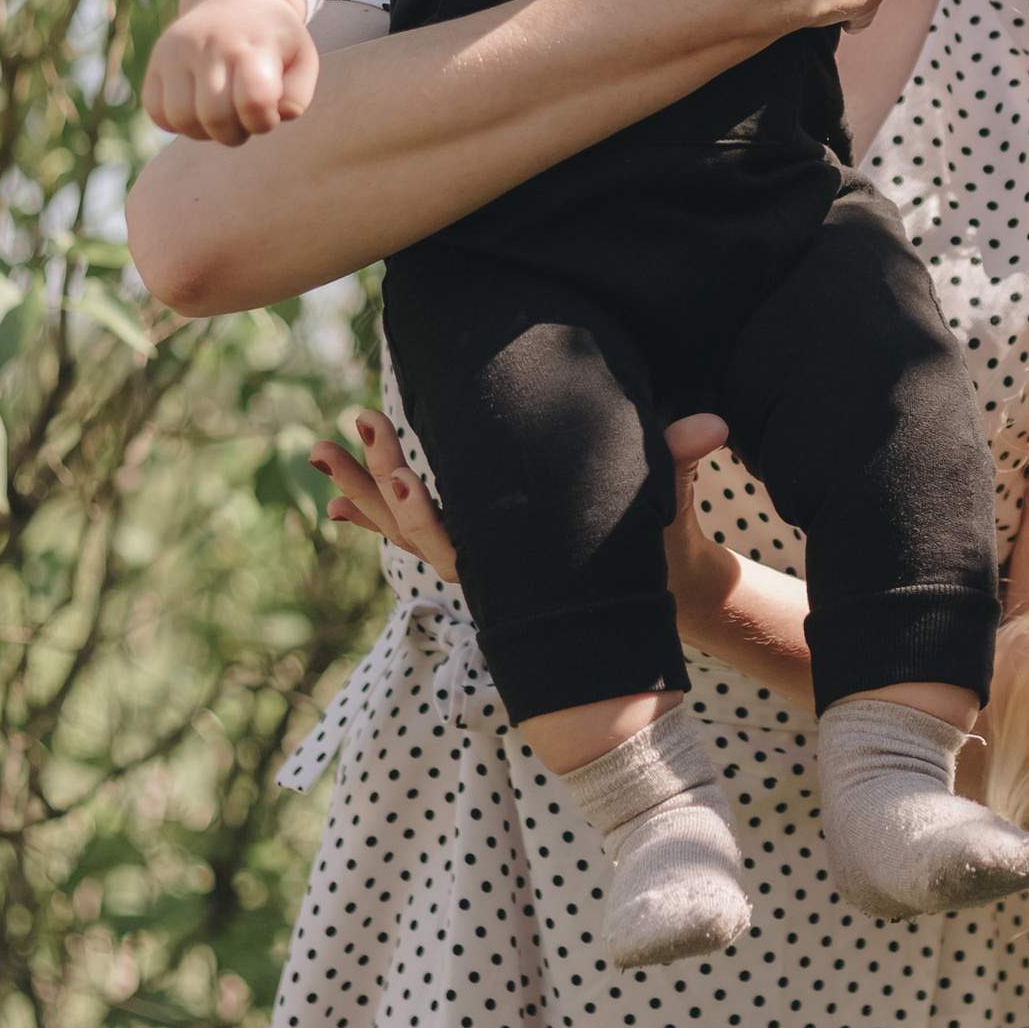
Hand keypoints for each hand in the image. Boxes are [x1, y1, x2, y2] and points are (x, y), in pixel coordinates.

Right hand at [144, 0, 319, 143]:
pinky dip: (176, 123)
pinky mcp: (155, 60)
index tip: (269, 112)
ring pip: (182, 118)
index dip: (263, 121)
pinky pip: (156, 111)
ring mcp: (178, 50)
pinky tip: (196, 109)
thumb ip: (296, 98)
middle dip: (235, 133)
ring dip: (205, 132)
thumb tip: (270, 116)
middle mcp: (211, 44)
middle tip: (244, 120)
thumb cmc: (273, 41)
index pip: (254, 100)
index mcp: (254, 43)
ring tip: (221, 117)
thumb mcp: (302, 60)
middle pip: (215, 117)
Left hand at [311, 406, 735, 618]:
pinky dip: (375, 518)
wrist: (655, 601)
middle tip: (342, 430)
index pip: (451, 537)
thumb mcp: (668, 505)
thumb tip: (713, 426)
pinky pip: (415, 534)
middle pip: (411, 529)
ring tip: (315, 453)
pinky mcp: (475, 550)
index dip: (413, 505)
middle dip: (373, 480)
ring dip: (358, 491)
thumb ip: (680, 462)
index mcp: (517, 564)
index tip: (389, 462)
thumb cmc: (659, 548)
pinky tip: (336, 506)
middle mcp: (486, 567)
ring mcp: (475, 560)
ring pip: (403, 528)